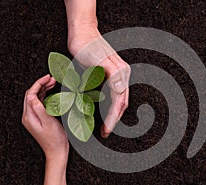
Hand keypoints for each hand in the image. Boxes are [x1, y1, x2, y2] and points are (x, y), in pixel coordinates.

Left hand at [22, 74, 68, 161]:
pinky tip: (52, 93)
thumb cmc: (54, 139)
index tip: (48, 77)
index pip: (30, 94)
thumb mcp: (48, 122)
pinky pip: (40, 104)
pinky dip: (46, 96)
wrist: (57, 151)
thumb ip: (39, 108)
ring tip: (53, 83)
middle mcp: (29, 116)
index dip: (38, 83)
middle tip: (52, 79)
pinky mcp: (39, 119)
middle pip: (32, 95)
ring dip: (44, 89)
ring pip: (36, 98)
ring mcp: (33, 117)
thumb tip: (31, 95)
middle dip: (41, 84)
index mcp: (29, 116)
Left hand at [68, 23, 130, 137]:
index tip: (106, 129)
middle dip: (114, 119)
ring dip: (112, 113)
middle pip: (121, 102)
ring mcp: (118, 74)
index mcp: (121, 73)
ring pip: (118, 100)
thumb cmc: (86, 45)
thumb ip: (112, 74)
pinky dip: (109, 105)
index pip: (119, 101)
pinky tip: (103, 110)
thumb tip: (122, 90)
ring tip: (105, 125)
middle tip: (105, 132)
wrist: (82, 32)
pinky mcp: (111, 74)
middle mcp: (122, 74)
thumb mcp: (98, 59)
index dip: (113, 117)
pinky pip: (112, 94)